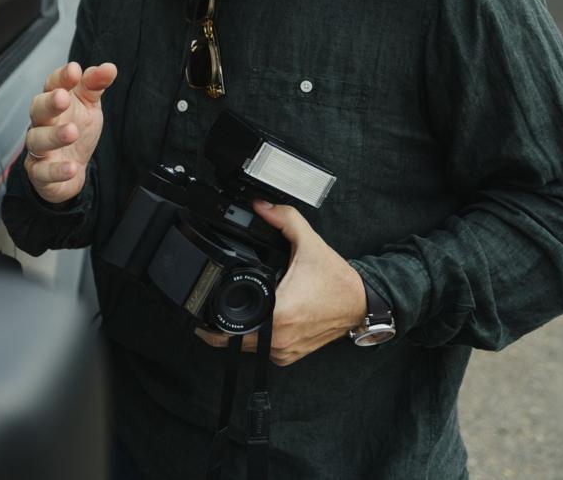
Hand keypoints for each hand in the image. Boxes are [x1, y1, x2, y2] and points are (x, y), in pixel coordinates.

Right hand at [23, 61, 117, 202]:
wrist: (71, 168)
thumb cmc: (77, 129)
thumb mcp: (89, 106)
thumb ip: (95, 85)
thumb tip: (109, 68)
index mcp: (53, 102)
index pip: (52, 84)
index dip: (61, 77)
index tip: (74, 70)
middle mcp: (42, 123)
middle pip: (38, 109)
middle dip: (49, 103)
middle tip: (63, 98)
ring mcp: (39, 148)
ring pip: (37, 140)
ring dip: (54, 136)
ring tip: (72, 132)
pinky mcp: (39, 172)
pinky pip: (43, 172)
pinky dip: (56, 170)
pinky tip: (71, 167)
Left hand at [195, 201, 366, 365]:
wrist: (360, 302)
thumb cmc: (336, 279)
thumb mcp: (309, 243)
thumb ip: (283, 219)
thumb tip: (259, 207)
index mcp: (280, 313)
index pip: (231, 327)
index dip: (211, 321)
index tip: (202, 308)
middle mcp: (281, 337)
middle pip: (232, 341)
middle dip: (219, 326)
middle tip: (211, 308)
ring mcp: (285, 350)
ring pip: (246, 348)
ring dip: (237, 332)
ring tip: (234, 311)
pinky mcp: (290, 355)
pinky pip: (262, 351)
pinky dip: (255, 338)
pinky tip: (255, 320)